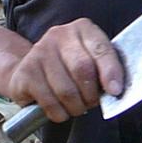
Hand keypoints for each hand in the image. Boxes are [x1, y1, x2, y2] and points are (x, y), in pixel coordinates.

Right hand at [2, 18, 122, 121]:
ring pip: (66, 90)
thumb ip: (104, 71)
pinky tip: (60, 110)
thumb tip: (115, 90)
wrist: (29, 71)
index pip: (101, 49)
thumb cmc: (68, 68)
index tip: (115, 91)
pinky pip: (49, 101)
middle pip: (83, 69)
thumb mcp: (91, 62)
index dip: (110, 72)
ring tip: (76, 107)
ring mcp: (39, 52)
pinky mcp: (26, 72)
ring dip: (76, 107)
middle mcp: (59, 35)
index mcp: (82, 29)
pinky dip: (59, 113)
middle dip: (91, 94)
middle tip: (92, 103)